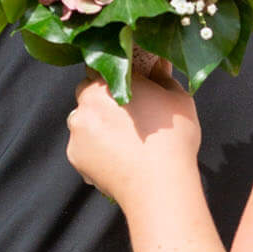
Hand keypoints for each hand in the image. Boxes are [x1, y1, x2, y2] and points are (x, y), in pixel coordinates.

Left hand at [65, 57, 199, 209]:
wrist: (158, 186)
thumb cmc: (172, 139)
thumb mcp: (178, 99)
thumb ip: (164, 77)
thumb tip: (158, 65)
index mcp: (110, 81)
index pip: (103, 66)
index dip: (116, 75)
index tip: (130, 87)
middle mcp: (86, 101)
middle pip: (88, 92)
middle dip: (103, 99)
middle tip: (128, 115)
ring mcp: (77, 129)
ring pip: (83, 120)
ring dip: (97, 124)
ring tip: (122, 140)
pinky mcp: (74, 155)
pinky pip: (82, 146)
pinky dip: (95, 149)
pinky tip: (117, 158)